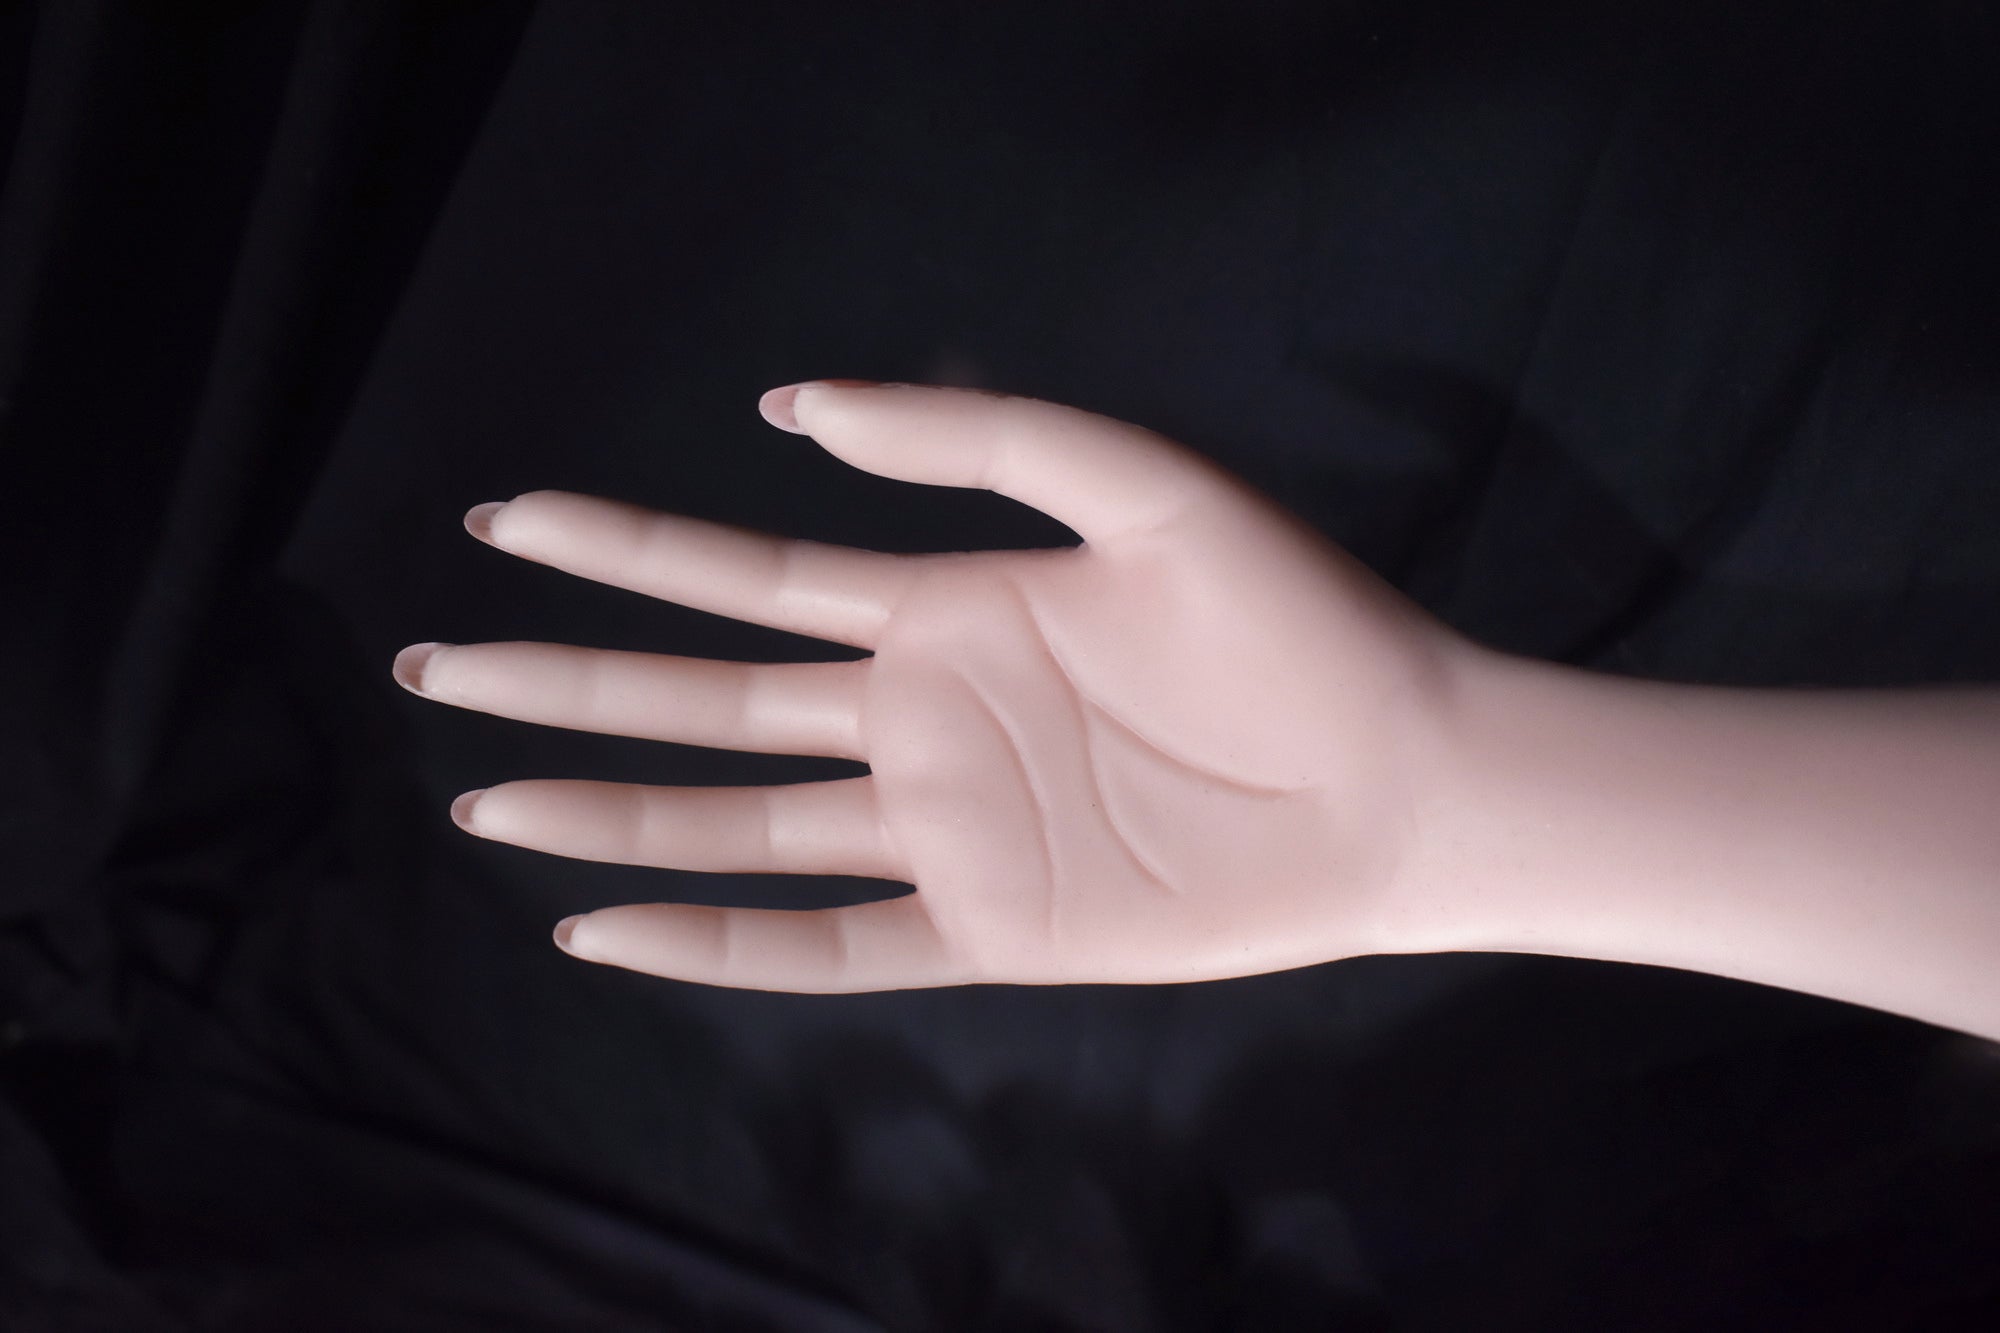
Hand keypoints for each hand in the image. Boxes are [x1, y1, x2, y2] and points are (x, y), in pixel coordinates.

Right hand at [393, 381, 1475, 990]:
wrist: (1402, 771)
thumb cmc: (1291, 620)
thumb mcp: (1138, 483)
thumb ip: (976, 434)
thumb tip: (789, 405)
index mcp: (941, 610)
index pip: (743, 581)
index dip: (620, 548)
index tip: (503, 522)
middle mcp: (916, 721)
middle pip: (702, 704)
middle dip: (564, 681)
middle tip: (430, 665)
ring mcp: (942, 831)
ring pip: (735, 826)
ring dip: (606, 814)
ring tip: (480, 796)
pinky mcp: (988, 931)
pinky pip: (826, 948)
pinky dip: (717, 946)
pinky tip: (610, 929)